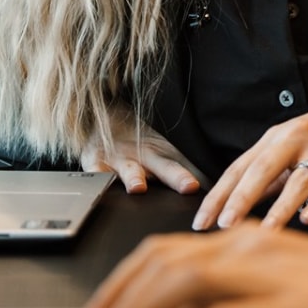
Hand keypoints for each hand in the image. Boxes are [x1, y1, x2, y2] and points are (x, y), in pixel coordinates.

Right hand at [78, 109, 205, 194]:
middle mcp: (143, 155)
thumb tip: (213, 190)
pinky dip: (96, 178)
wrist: (101, 118)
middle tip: (188, 185)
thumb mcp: (164, 154)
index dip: (193, 176)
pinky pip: (94, 171)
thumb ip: (186, 171)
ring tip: (138, 187)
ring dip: (134, 176)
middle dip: (176, 176)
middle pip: (163, 165)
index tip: (202, 187)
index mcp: (163, 155)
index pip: (183, 167)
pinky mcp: (95, 162)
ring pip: (128, 169)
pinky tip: (98, 184)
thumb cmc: (137, 143)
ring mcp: (119, 159)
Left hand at [193, 94, 307, 230]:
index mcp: (275, 139)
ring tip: (266, 232)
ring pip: (300, 179)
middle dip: (242, 197)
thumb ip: (265, 179)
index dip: (219, 195)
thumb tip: (233, 207)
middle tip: (224, 225)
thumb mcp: (290, 150)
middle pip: (263, 168)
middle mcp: (296, 139)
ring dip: (281, 206)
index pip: (239, 168)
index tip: (201, 222)